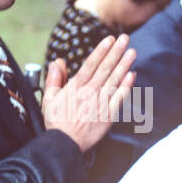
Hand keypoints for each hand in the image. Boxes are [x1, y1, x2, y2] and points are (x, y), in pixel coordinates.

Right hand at [41, 34, 135, 152]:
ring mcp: (101, 103)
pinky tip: (132, 75)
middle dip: (116, 52)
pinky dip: (126, 86)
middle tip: (125, 38)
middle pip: (105, 68)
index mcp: (76, 87)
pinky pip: (119, 98)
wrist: (65, 144)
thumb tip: (57, 62)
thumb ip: (54, 79)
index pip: (91, 64)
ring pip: (115, 80)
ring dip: (124, 65)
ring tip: (132, 52)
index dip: (101, 50)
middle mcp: (90, 92)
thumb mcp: (48, 99)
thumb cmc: (56, 122)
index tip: (109, 39)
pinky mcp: (108, 115)